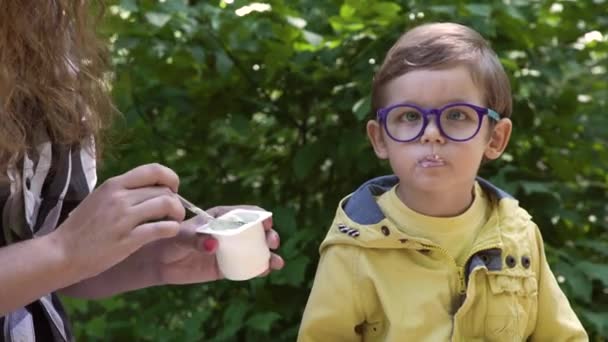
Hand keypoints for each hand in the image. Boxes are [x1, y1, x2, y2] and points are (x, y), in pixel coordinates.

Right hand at [52, 163, 184, 281]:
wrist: (61, 253)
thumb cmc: (81, 228)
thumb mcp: (100, 199)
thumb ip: (123, 192)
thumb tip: (152, 190)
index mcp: (114, 184)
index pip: (154, 170)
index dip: (170, 178)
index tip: (173, 190)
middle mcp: (120, 197)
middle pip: (164, 190)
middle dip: (176, 201)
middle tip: (175, 213)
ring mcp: (124, 218)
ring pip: (167, 205)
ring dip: (178, 213)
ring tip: (175, 222)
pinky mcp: (128, 239)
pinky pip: (162, 228)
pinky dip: (172, 229)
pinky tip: (170, 232)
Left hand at [142, 205, 284, 284]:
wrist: (159, 261)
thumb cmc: (169, 240)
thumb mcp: (181, 237)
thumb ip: (196, 239)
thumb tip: (213, 245)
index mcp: (221, 218)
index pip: (245, 213)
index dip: (260, 216)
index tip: (267, 222)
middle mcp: (229, 233)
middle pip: (256, 232)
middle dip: (269, 235)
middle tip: (272, 242)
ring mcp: (230, 251)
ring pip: (255, 251)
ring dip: (269, 255)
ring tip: (276, 262)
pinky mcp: (226, 268)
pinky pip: (246, 268)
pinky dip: (258, 269)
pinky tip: (266, 272)